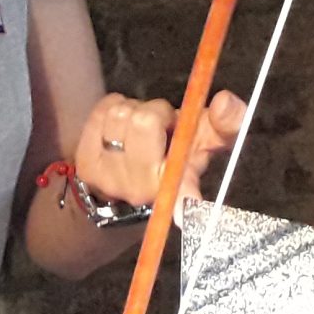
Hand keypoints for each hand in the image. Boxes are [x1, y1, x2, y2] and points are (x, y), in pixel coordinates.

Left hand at [75, 89, 249, 208]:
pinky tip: (119, 127)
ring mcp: (110, 178)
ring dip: (134, 111)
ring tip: (139, 130)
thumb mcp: (202, 143)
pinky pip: (104, 110)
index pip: (184, 191)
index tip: (185, 211)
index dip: (186, 197)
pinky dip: (113, 108)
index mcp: (176, 187)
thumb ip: (224, 125)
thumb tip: (227, 102)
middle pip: (145, 121)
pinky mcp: (86, 162)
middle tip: (161, 126)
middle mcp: (143, 190)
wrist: (123, 181)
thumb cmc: (171, 156)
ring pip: (122, 113)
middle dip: (156, 112)